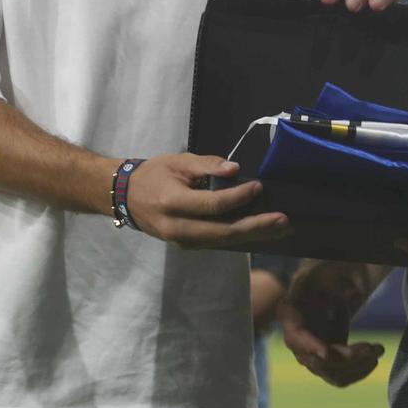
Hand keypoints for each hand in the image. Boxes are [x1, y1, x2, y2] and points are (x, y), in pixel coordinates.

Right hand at [124, 154, 289, 248]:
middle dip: (255, 227)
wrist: (125, 197)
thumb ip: (207, 165)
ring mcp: (181, 241)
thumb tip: (235, 170)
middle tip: (282, 221)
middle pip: (223, 232)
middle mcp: (177, 229)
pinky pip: (216, 243)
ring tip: (279, 229)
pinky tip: (258, 231)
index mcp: (173, 204)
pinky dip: (238, 237)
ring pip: (222, 242)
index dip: (238, 197)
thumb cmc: (153, 174)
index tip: (258, 187)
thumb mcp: (178, 162)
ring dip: (253, 236)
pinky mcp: (186, 246)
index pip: (212, 205)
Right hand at [280, 261, 386, 385]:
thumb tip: (354, 293)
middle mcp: (298, 344)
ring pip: (334, 374)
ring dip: (358, 366)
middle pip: (320, 361)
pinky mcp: (327, 365)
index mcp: (291, 317)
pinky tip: (374, 358)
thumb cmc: (323, 277)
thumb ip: (331, 280)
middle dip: (349, 357)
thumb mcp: (321, 271)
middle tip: (373, 347)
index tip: (325, 353)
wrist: (327, 290)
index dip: (310, 346)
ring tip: (378, 349)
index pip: (296, 338)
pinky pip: (342, 378)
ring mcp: (312, 357)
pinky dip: (360, 371)